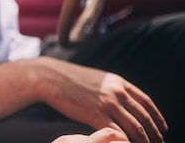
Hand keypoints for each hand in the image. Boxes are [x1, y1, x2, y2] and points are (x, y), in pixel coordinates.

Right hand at [38, 57, 165, 142]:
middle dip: (155, 133)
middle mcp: (117, 92)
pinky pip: (118, 133)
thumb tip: (118, 98)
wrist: (49, 76)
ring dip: (144, 141)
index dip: (157, 116)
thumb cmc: (67, 78)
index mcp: (118, 82)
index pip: (146, 102)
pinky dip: (125, 142)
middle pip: (144, 117)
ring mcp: (108, 103)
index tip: (163, 127)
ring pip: (135, 128)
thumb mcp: (95, 78)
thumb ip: (109, 87)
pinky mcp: (96, 115)